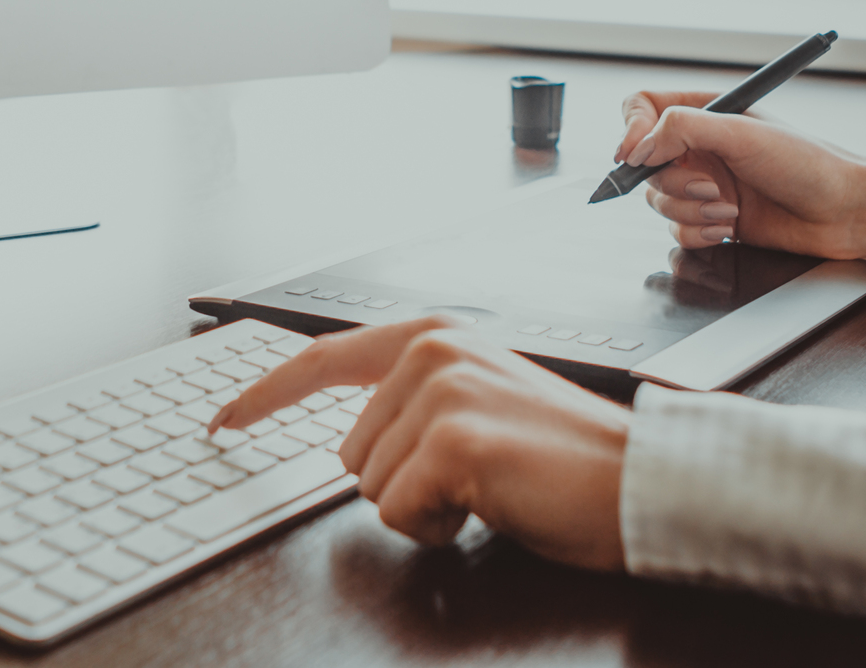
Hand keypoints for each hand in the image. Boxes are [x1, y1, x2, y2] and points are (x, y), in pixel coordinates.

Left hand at [207, 317, 628, 568]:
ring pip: (369, 485)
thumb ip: (413, 405)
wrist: (643, 482)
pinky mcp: (453, 441)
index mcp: (432, 337)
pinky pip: (397, 513)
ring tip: (489, 489)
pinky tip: (489, 506)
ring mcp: (440, 392)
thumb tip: (354, 445)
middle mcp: (431, 352)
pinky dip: (437, 528)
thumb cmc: (567, 460)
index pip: (321, 359)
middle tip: (474, 479)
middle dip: (401, 483)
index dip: (264, 395)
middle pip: (348, 451)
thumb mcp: (479, 406)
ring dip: (422, 507)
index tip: (222, 420)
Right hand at [615, 90, 865, 258]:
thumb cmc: (810, 164)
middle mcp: (700, 147)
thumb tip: (637, 146)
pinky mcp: (714, 219)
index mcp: (705, 113)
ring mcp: (705, 185)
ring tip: (728, 211)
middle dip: (674, 182)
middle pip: (645, 163)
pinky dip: (696, 233)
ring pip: (659, 200)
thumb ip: (682, 129)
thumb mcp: (741, 133)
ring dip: (689, 211)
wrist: (848, 212)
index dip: (630, 130)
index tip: (633, 154)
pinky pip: (677, 229)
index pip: (642, 108)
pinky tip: (728, 230)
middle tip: (711, 188)